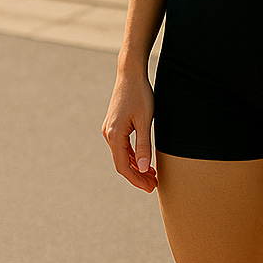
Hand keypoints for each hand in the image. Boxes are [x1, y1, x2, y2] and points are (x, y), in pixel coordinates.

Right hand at [101, 71, 157, 192]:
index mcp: (114, 135)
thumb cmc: (140, 94)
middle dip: (138, 176)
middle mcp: (109, 134)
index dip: (136, 179)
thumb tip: (143, 167)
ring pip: (122, 156)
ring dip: (136, 167)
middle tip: (154, 185)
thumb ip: (144, 145)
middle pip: (121, 163)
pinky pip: (122, 147)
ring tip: (152, 175)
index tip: (150, 188)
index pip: (123, 166)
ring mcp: (110, 130)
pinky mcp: (114, 125)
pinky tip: (144, 161)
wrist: (130, 74)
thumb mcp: (145, 120)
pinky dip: (133, 157)